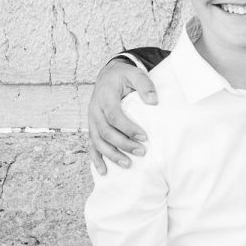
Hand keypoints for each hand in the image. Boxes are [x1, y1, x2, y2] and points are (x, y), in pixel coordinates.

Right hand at [88, 58, 157, 174]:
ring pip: (98, 141)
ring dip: (112, 154)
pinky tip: (104, 171)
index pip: (114, 116)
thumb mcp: (136, 74)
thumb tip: (153, 101)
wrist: (109, 75)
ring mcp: (91, 120)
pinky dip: (96, 159)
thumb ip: (145, 85)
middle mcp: (95, 110)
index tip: (144, 136)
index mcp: (105, 96)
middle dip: (123, 144)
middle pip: (106, 132)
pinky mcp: (92, 127)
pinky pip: (91, 145)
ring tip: (128, 164)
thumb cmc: (124, 76)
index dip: (128, 128)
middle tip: (142, 152)